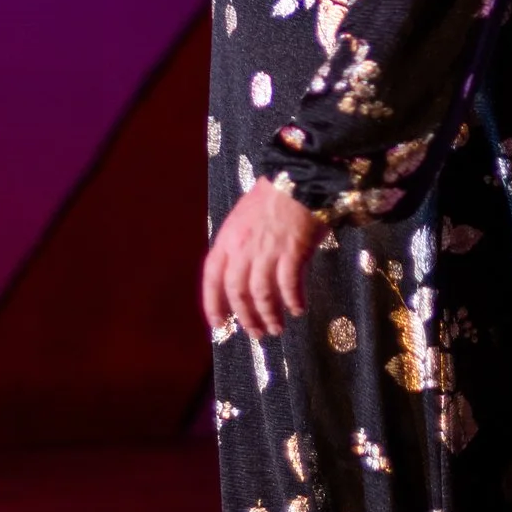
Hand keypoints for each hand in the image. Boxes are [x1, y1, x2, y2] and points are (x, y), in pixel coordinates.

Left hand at [202, 176, 326, 339]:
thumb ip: (239, 246)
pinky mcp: (292, 252)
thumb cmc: (272, 197)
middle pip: (237, 292)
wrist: (299, 178)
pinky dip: (293, 301)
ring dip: (269, 315)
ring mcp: (267, 250)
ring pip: (261, 293)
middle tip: (256, 332)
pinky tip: (298, 309)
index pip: (212, 277)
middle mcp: (242, 247)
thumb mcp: (244, 219)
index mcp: (227, 238)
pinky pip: (289, 285)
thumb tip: (241, 275)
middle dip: (246, 317)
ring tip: (277, 327)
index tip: (219, 324)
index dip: (212, 304)